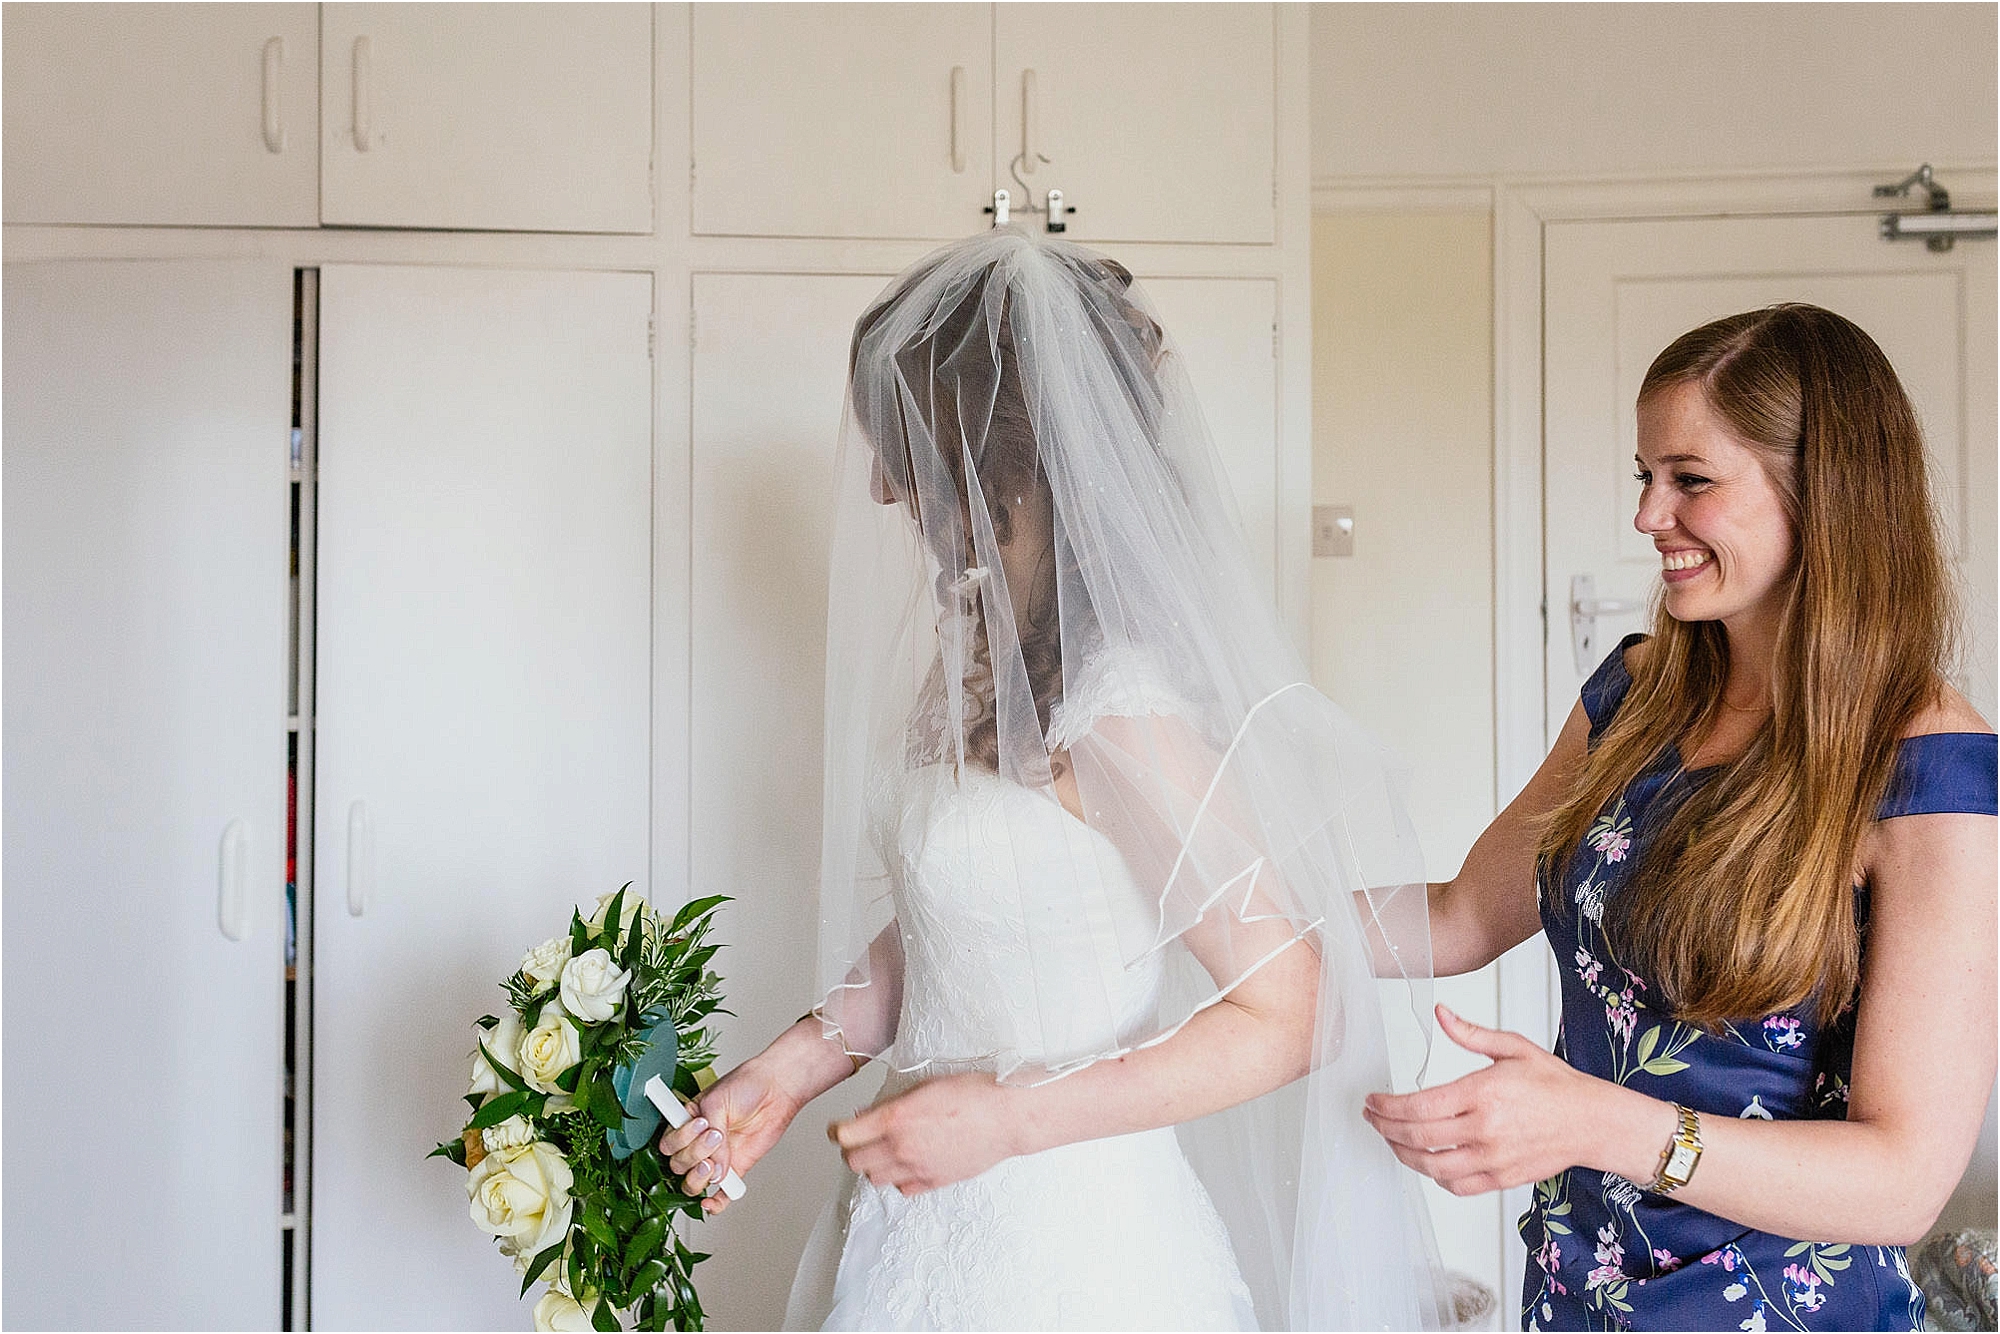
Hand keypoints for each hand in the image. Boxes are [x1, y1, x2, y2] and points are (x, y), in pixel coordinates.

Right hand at [658, 1057, 801, 1215]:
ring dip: (699, 1178)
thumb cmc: (746, 1086)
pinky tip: (711, 1203)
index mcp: (687, 1124)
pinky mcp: (735, 1170)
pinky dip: (715, 1204)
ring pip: (692, 1183)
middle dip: (694, 1155)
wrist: (776, 1088)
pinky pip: (720, 1196)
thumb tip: (714, 1166)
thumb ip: (712, 1132)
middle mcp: (698, 1143)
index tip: (701, 1124)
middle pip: (678, 1165)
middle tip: (716, 1138)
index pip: (669, 1144)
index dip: (681, 1139)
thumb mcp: (718, 1101)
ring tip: (715, 1164)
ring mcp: (716, 1158)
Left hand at [831, 1072, 1021, 1195]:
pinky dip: (899, 1179)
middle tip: (858, 1139)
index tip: (837, 1128)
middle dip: (851, 1149)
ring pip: (875, 1179)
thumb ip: (894, 1102)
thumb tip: (869, 1114)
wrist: (1006, 1115)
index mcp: (896, 1117)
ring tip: (883, 1151)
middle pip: (854, 1162)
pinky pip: (903, 1190)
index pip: (846, 1135)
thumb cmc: (973, 1092)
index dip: (837, 1131)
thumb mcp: (925, 1085)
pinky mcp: (935, 1182)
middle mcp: (902, 1146)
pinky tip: (908, 1164)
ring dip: (873, 1165)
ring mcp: (918, 1168)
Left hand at [1361, 1004, 1619, 1195]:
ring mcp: (1493, 1159)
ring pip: (1432, 1166)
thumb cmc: (1556, 1085)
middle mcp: (1485, 1129)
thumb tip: (1441, 1013)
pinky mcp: (1502, 1179)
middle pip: (1417, 1137)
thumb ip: (1471, 1034)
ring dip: (1403, 1154)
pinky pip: (1457, 1186)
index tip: (1372, 1101)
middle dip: (1384, 1128)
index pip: (1419, 1106)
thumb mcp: (1513, 1047)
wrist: (1592, 1121)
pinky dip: (1435, 1177)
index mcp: (1483, 1093)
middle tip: (1372, 1118)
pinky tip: (1426, 1162)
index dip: (1387, 1106)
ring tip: (1391, 1139)